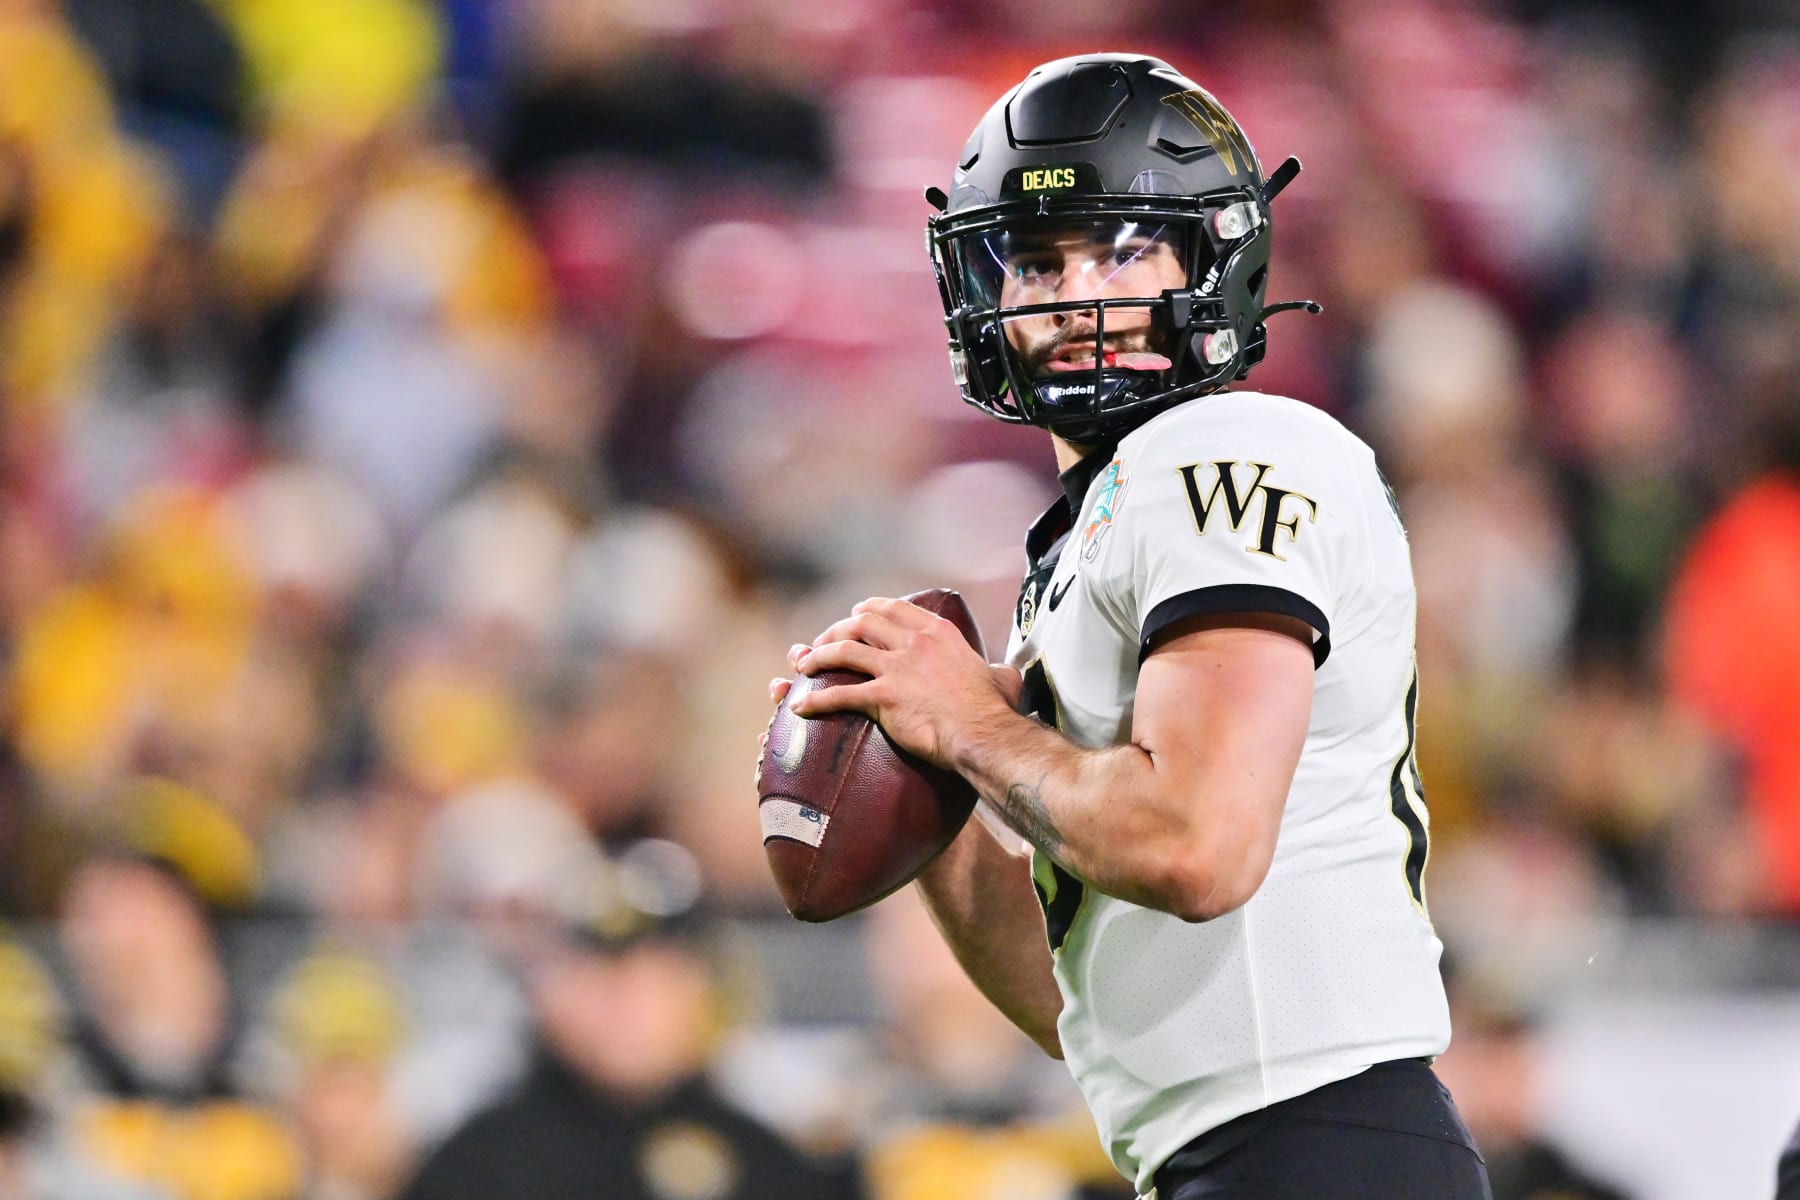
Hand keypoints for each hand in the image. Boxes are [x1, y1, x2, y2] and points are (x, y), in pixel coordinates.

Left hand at [764, 597, 1020, 768]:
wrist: (983, 733)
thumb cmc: (994, 710)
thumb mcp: (1002, 678)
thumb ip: (997, 670)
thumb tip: (1004, 674)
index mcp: (938, 634)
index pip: (895, 609)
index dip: (870, 608)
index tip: (857, 612)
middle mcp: (914, 644)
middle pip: (863, 623)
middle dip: (837, 628)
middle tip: (824, 639)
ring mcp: (897, 668)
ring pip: (844, 651)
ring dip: (819, 655)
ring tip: (804, 664)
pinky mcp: (884, 697)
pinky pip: (841, 695)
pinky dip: (817, 700)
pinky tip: (802, 707)